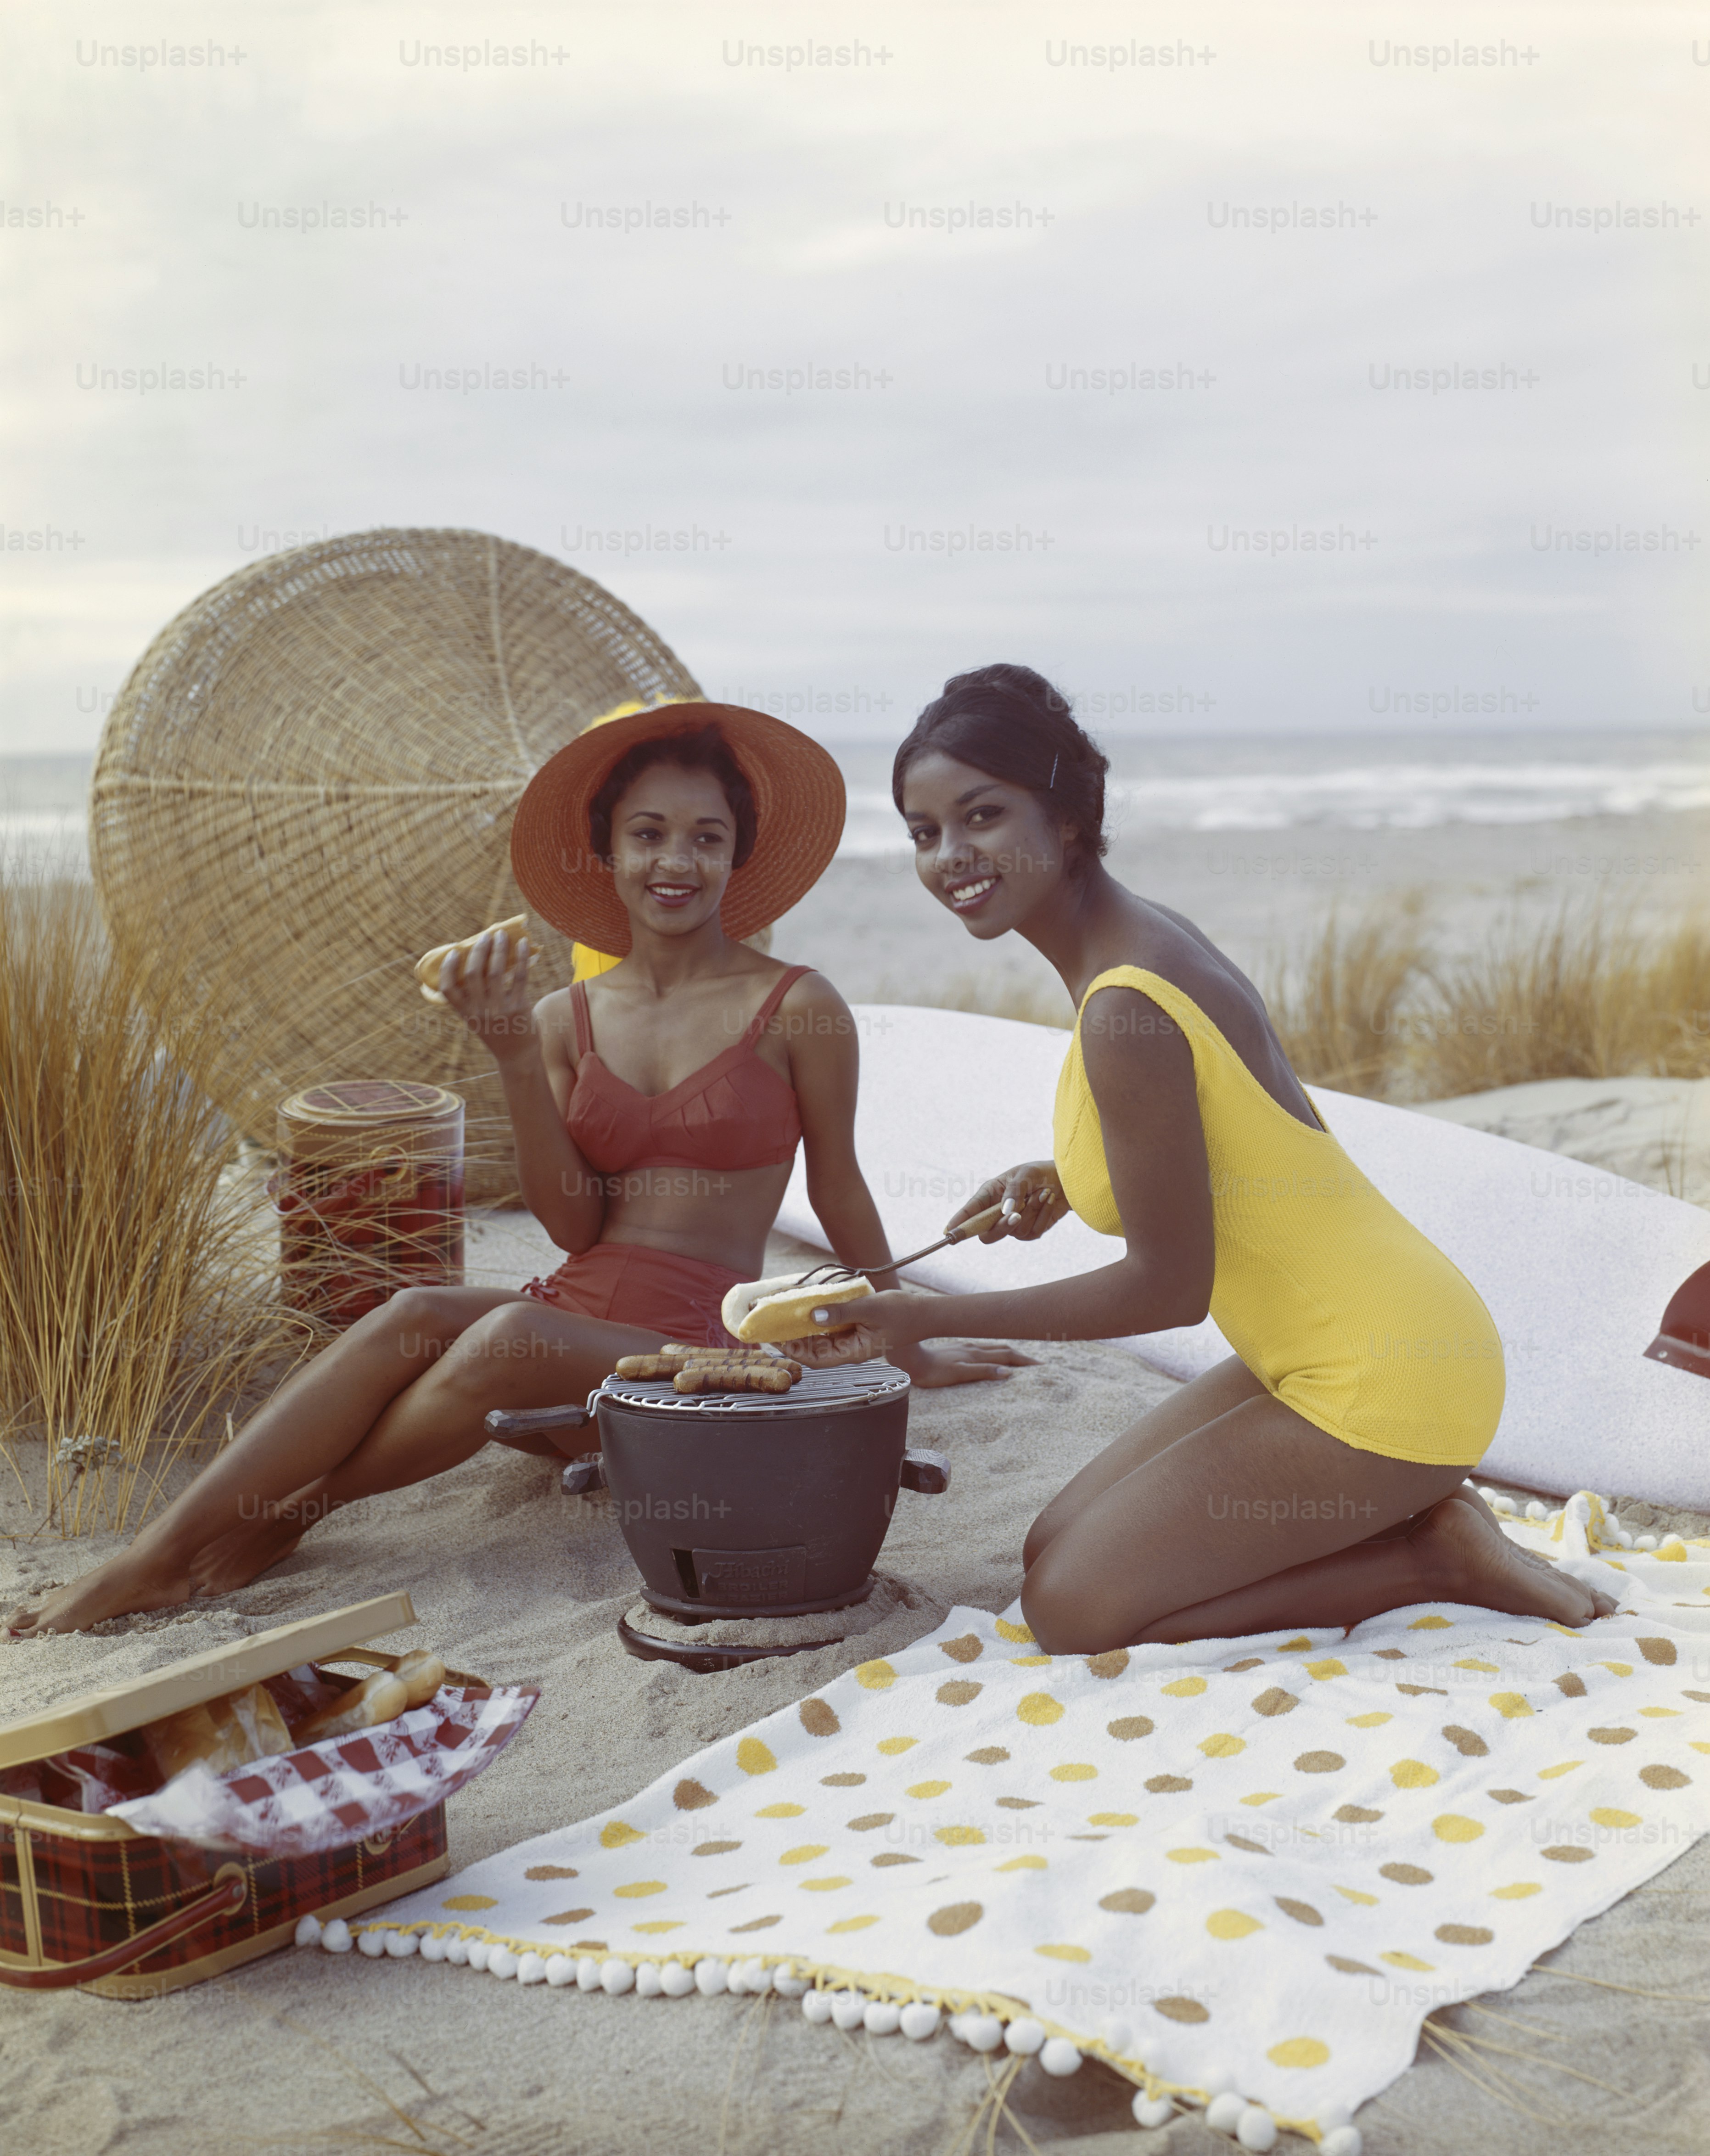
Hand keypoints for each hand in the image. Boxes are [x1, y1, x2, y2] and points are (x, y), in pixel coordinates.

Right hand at [438, 928, 535, 1063]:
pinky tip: (523, 944)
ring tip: (501, 935)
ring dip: (498, 949)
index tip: (454, 951)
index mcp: (466, 1014)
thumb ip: (472, 998)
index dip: (448, 968)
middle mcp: (480, 1012)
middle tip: (485, 936)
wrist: (518, 1056)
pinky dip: (521, 958)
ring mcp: (500, 1010)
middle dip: (478, 950)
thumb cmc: (497, 1032)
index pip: (448, 989)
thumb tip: (474, 962)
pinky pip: (519, 977)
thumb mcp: (477, 1019)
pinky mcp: (520, 1007)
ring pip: (495, 972)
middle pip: (473, 974)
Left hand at [775, 1289, 929, 1368]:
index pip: (816, 1359)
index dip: (794, 1352)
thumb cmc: (903, 1313)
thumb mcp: (870, 1309)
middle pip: (815, 1350)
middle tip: (772, 1325)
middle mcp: (850, 1349)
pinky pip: (831, 1327)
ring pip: (821, 1339)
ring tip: (785, 1315)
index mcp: (854, 1352)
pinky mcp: (855, 1329)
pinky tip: (808, 1307)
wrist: (925, 1313)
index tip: (776, 1340)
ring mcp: (852, 1339)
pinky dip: (818, 1318)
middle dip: (793, 1339)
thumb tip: (813, 1314)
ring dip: (803, 1328)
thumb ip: (841, 1312)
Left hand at [889, 1341, 1037, 1388]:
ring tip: (1022, 1358)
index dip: (1025, 1361)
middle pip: (1004, 1349)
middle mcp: (974, 1348)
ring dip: (1011, 1352)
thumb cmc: (932, 1371)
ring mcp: (966, 1347)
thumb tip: (1008, 1372)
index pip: (1007, 1355)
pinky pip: (984, 1349)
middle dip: (1022, 1356)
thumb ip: (982, 1371)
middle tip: (1038, 1363)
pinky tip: (994, 1355)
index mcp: (976, 1354)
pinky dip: (996, 1352)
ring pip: (994, 1347)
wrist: (910, 1360)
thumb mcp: (958, 1373)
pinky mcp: (958, 1349)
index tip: (1041, 1366)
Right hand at [946, 1163, 1067, 1243]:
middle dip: (1001, 1226)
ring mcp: (1013, 1225)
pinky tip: (1048, 1201)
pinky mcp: (1030, 1231)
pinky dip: (1042, 1216)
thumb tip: (1005, 1213)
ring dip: (1031, 1212)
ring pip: (1014, 1231)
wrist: (1066, 1181)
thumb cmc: (1040, 1173)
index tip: (948, 1233)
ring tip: (1043, 1193)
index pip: (970, 1212)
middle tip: (1016, 1215)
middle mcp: (997, 1212)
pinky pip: (1032, 1232)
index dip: (959, 1223)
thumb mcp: (1025, 1174)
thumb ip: (1013, 1192)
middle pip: (987, 1234)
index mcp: (989, 1194)